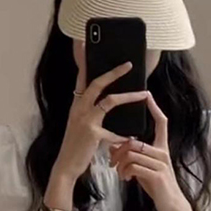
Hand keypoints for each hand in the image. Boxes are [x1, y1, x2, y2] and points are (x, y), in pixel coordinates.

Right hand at [52, 46, 149, 184]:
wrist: (66, 166)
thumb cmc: (76, 146)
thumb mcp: (80, 125)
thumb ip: (91, 113)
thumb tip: (107, 102)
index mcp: (76, 105)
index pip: (82, 79)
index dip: (85, 62)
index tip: (87, 45)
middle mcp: (78, 108)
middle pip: (97, 83)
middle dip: (114, 72)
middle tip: (129, 64)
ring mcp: (85, 120)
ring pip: (110, 101)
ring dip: (129, 96)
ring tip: (143, 93)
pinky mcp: (92, 133)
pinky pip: (113, 130)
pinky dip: (124, 134)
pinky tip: (131, 137)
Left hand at [108, 92, 195, 210]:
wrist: (172, 205)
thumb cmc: (157, 186)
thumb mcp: (144, 169)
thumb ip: (133, 157)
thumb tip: (114, 146)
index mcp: (162, 148)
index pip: (161, 122)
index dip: (154, 108)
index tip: (147, 94)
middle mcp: (163, 153)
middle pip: (134, 141)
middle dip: (118, 151)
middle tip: (111, 162)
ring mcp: (161, 164)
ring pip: (132, 153)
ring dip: (119, 164)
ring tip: (118, 173)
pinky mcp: (157, 176)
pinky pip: (135, 166)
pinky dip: (125, 172)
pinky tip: (126, 179)